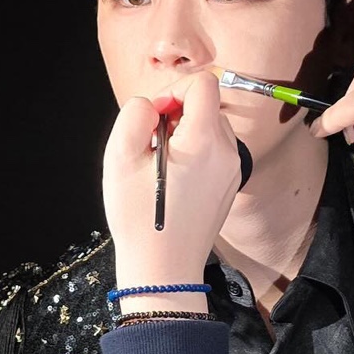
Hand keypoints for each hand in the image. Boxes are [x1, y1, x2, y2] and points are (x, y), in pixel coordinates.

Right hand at [103, 71, 240, 300]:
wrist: (164, 270)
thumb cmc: (140, 218)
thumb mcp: (120, 157)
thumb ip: (135, 114)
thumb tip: (153, 105)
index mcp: (204, 140)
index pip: (203, 83)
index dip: (174, 90)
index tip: (155, 117)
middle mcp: (228, 151)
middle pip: (207, 105)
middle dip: (177, 114)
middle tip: (152, 146)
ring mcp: (233, 170)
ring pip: (211, 128)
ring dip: (185, 134)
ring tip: (162, 166)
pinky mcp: (230, 186)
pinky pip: (215, 152)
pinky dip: (195, 154)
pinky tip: (174, 181)